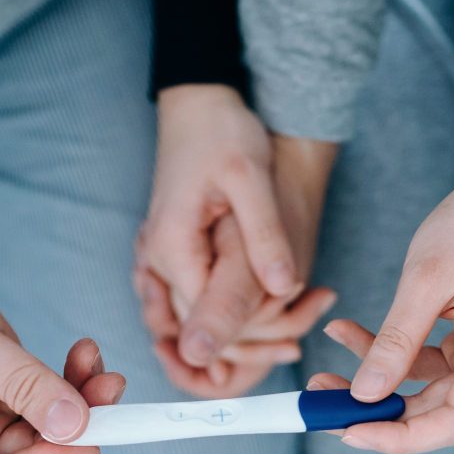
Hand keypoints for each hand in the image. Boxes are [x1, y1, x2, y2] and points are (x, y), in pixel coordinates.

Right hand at [0, 244, 124, 453]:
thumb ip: (24, 385)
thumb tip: (77, 426)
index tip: (83, 438)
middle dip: (75, 427)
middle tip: (110, 388)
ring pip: (48, 427)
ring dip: (81, 399)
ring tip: (98, 363)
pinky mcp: (2, 389)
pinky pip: (46, 397)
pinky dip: (70, 379)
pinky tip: (84, 352)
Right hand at [138, 85, 338, 396]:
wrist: (199, 104)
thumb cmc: (224, 132)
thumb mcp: (251, 177)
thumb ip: (265, 234)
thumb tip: (284, 286)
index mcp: (173, 247)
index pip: (205, 318)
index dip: (249, 334)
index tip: (293, 341)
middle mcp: (157, 260)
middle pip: (197, 325)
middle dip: (245, 340)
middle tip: (297, 349)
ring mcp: (160, 258)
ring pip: (195, 316)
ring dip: (238, 331)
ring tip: (291, 340)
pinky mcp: (174, 252)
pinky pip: (197, 296)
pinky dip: (228, 308)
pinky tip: (270, 308)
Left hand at [317, 142, 453, 453]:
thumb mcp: (426, 278)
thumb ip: (396, 341)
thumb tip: (363, 395)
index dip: (401, 437)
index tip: (349, 432)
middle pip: (438, 412)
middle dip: (376, 408)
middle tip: (320, 400)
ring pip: (428, 390)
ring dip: (376, 380)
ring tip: (324, 363)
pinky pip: (431, 366)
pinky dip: (392, 355)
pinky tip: (348, 332)